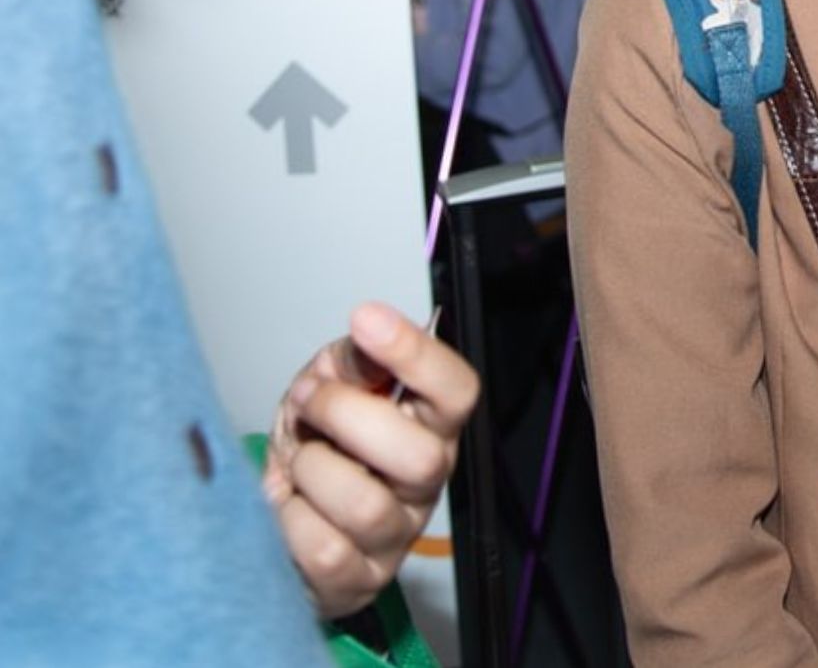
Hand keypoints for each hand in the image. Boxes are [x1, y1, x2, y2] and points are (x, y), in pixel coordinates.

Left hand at [262, 303, 479, 618]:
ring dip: (312, 470)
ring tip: (300, 462)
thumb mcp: (327, 386)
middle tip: (310, 401)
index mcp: (430, 426)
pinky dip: (291, 521)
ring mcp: (395, 536)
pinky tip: (290, 509)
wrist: (275, 517)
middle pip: (421, 456)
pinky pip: (324, 550)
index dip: (419, 355)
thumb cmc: (315, 446)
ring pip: (365, 505)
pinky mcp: (359, 581)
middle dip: (347, 416)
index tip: (367, 319)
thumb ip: (352, 361)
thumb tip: (369, 333)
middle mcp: (425, 483)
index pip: (458, 391)